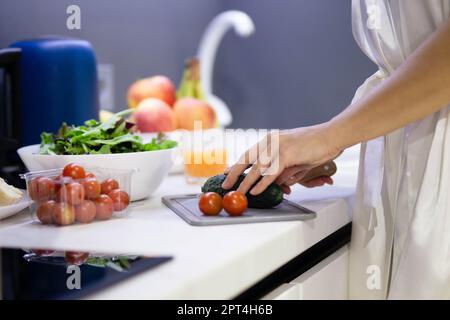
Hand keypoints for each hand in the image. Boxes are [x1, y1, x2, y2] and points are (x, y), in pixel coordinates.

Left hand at [222, 123, 340, 194]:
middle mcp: (271, 141)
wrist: (332, 135)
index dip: (237, 165)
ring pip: (256, 168)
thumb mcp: (296, 160)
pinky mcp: (287, 154)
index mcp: (271, 140)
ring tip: (237, 193)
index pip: (249, 153)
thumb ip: (285, 171)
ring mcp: (278, 146)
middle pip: (246, 158)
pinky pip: (271, 172)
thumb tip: (278, 183)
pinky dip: (262, 183)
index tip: (227, 174)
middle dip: (234, 173)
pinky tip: (255, 191)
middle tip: (225, 184)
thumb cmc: (317, 146)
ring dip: (245, 182)